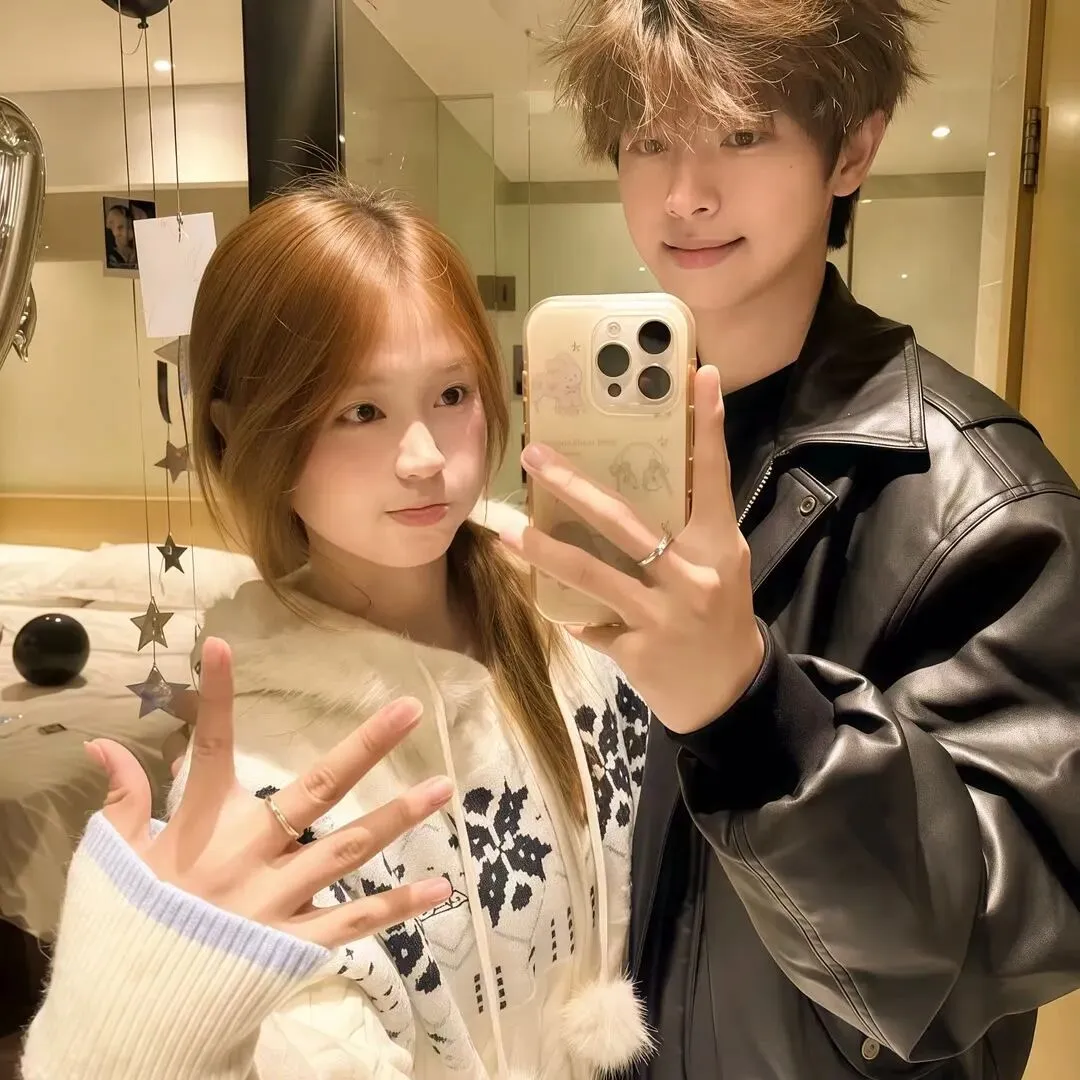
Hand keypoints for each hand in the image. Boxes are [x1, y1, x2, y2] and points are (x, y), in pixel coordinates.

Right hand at [84, 637, 453, 947]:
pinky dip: (397, 906)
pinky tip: (439, 886)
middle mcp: (248, 855)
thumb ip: (123, 800)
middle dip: (365, 747)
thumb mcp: (117, 862)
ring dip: (397, 816)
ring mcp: (277, 900)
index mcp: (202, 827)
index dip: (215, 697)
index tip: (223, 645)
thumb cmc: (127, 928)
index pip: (209, 747)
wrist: (133, 1018)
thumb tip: (101, 743)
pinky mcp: (295, 944)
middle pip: (316, 789)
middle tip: (411, 709)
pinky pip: (354, 922)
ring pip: (348, 848)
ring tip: (443, 786)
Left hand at [505, 365, 763, 733]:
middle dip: (573, 486)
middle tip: (535, 456)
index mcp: (719, 545)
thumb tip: (624, 490)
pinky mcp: (638, 650)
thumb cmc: (718, 617)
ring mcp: (663, 614)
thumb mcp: (717, 566)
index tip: (701, 373)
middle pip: (625, 520)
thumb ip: (685, 530)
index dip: (708, 425)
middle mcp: (693, 575)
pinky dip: (574, 614)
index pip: (714, 475)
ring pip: (592, 573)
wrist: (730, 695)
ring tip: (511, 533)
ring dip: (546, 551)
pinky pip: (591, 623)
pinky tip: (558, 608)